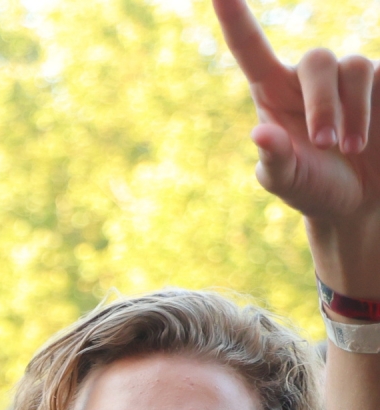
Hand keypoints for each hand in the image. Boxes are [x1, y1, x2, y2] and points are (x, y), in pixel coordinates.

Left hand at [216, 0, 379, 280]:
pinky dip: (379, 109)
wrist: (361, 201)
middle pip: (318, 60)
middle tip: (325, 145)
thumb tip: (260, 134)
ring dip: (355, 111)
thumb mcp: (288, 182)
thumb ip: (274, 160)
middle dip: (323, 104)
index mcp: (273, 92)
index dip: (235, 17)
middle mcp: (311, 78)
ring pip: (357, 67)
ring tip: (351, 149)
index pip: (250, 48)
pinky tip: (375, 136)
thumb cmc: (314, 188)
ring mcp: (352, 78)